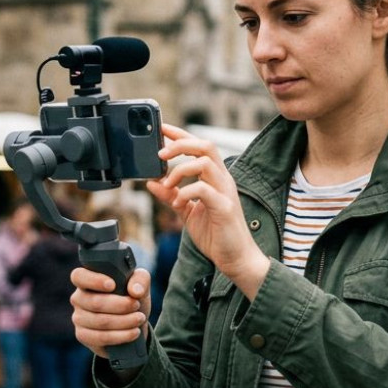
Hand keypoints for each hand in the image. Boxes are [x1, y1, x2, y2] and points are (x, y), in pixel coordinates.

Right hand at [70, 267, 150, 365]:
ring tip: (140, 318)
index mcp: (87, 280)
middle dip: (121, 305)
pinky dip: (120, 336)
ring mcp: (79, 318)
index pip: (78, 276)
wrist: (133, 324)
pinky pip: (100, 337)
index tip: (112, 285)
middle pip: (95, 302)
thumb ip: (140, 280)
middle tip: (137, 305)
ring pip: (100, 321)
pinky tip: (133, 333)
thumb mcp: (140, 284)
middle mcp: (79, 298)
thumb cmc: (132, 298)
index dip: (93, 280)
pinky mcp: (83, 335)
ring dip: (124, 321)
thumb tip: (135, 291)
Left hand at [147, 124, 269, 296]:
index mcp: (215, 178)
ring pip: (204, 162)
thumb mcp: (187, 213)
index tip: (161, 129)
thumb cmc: (216, 235)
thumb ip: (171, 197)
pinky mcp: (224, 207)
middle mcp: (222, 180)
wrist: (235, 259)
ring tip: (167, 184)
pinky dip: (185, 192)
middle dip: (180, 144)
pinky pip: (203, 189)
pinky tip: (178, 203)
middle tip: (160, 154)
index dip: (180, 134)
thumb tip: (152, 183)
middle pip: (205, 145)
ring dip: (179, 170)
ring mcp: (225, 192)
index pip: (199, 146)